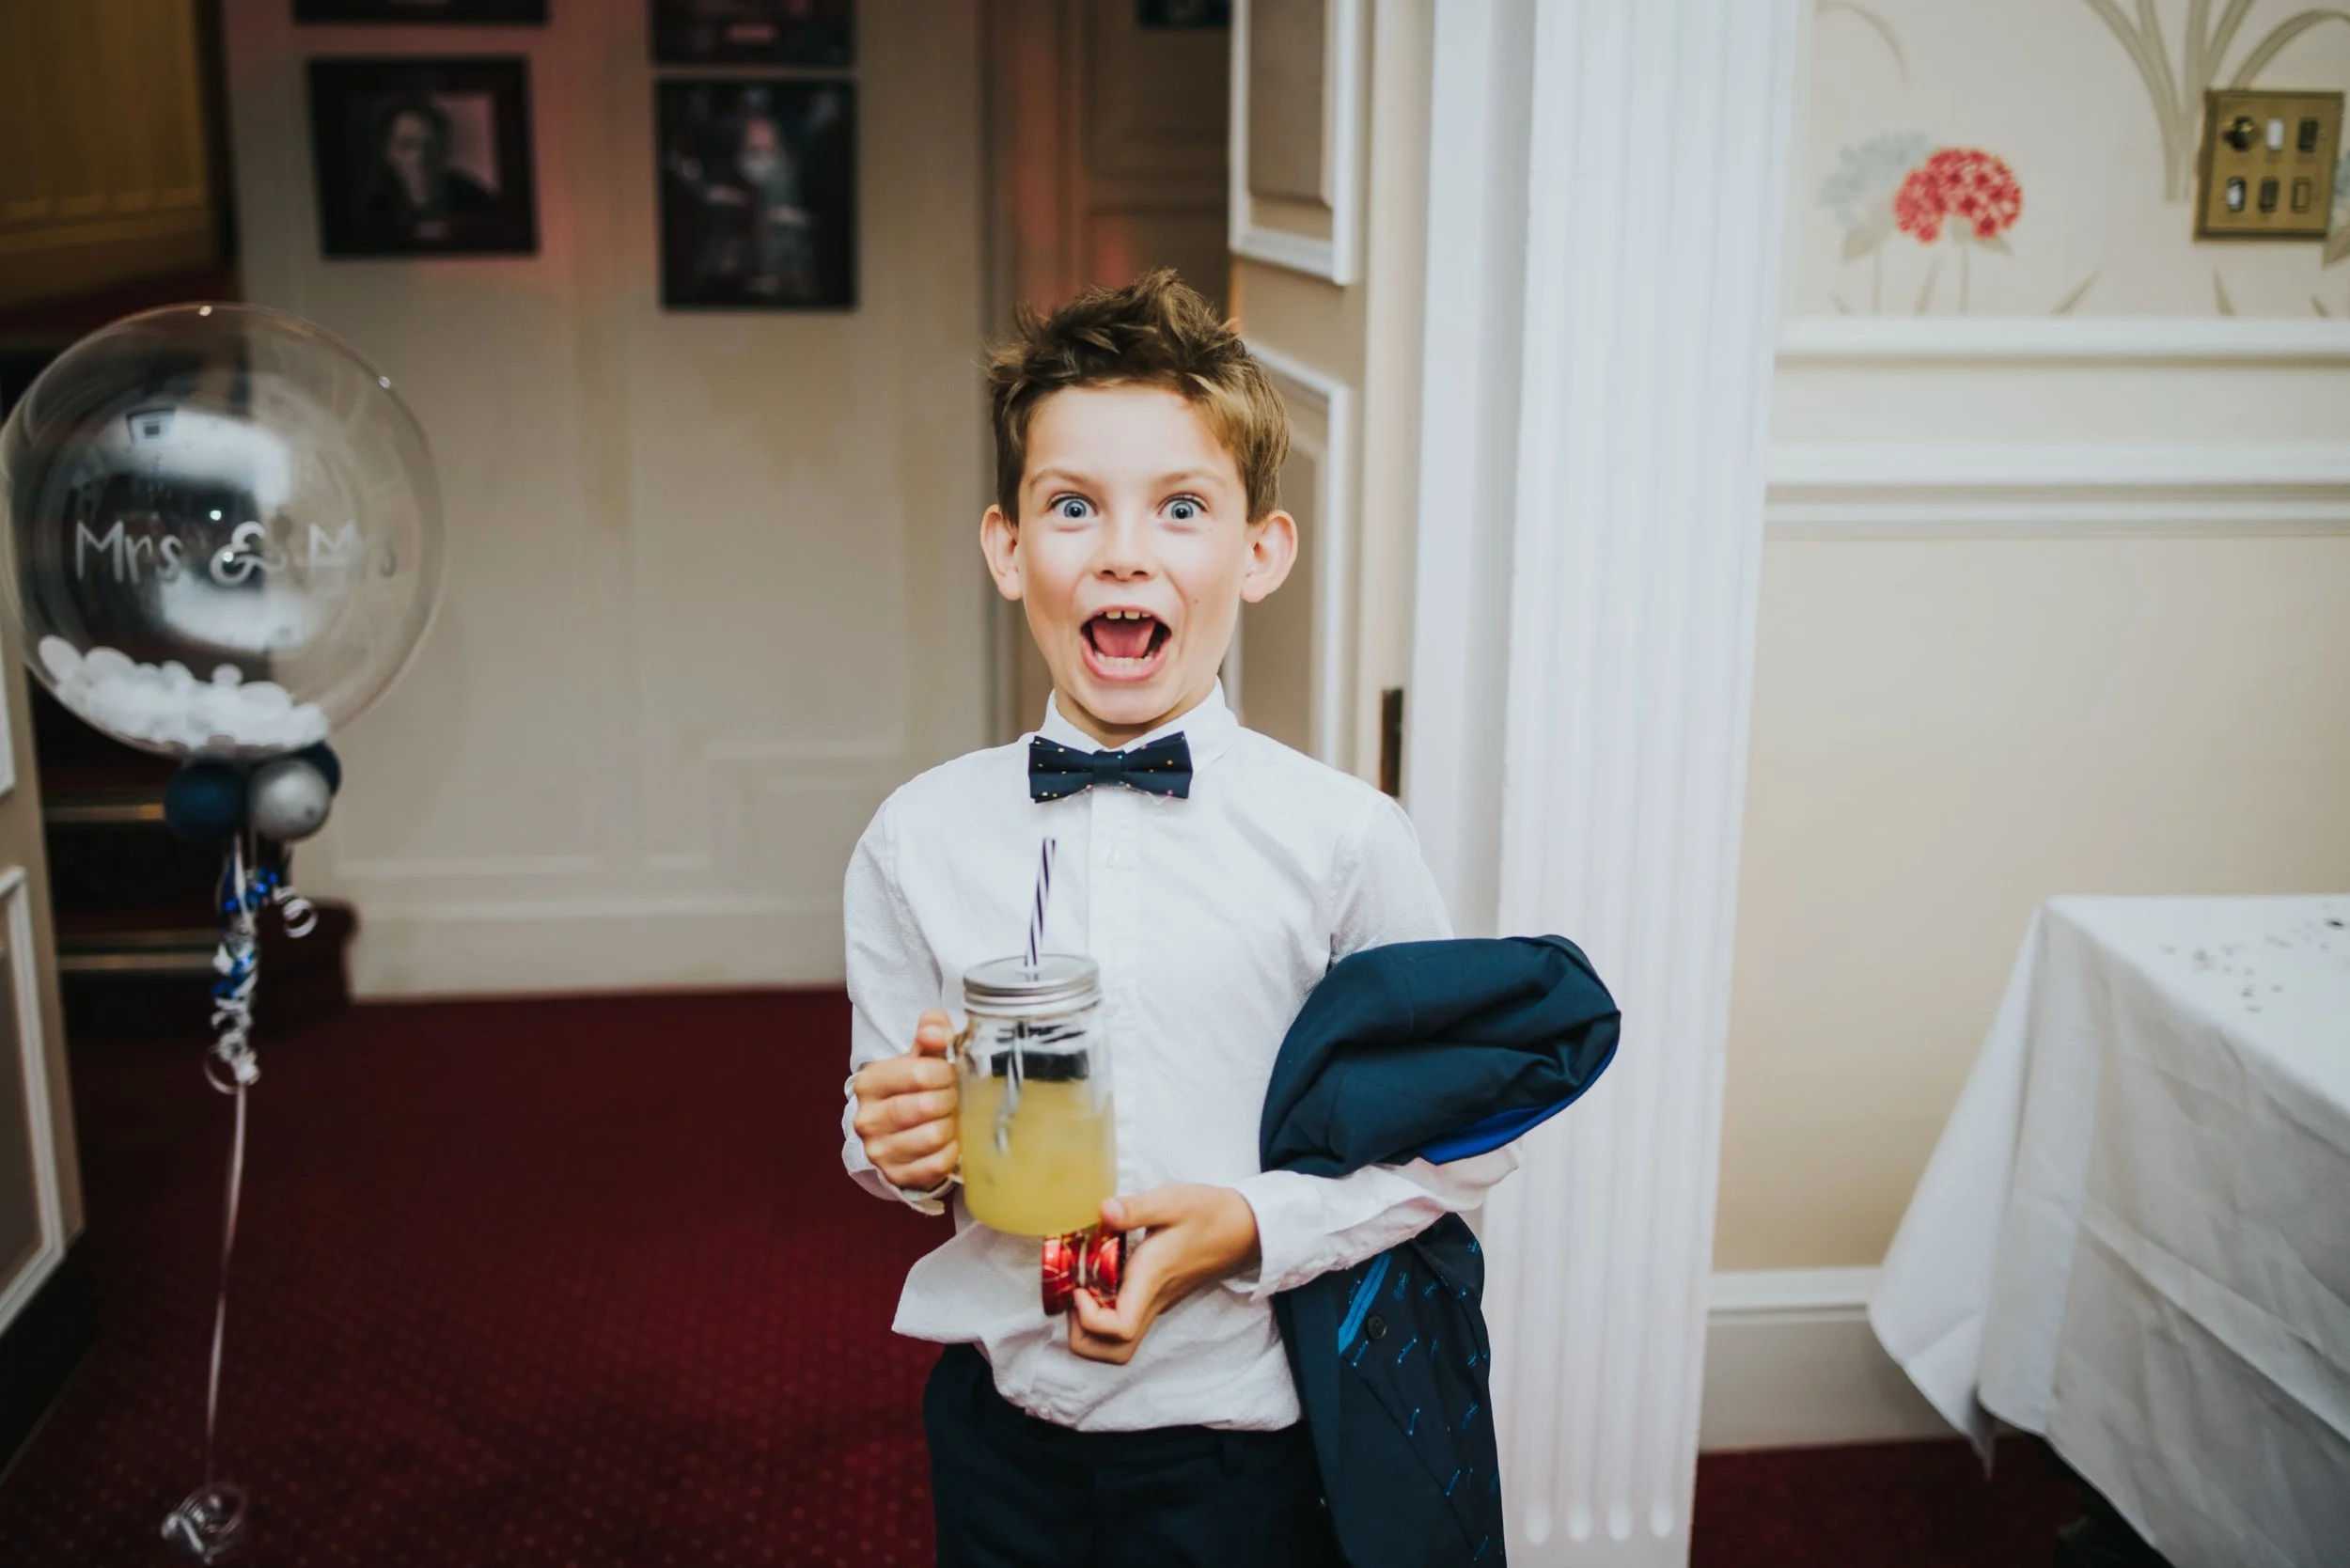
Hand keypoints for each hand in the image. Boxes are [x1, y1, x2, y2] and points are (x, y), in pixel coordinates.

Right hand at [851, 1010, 957, 1191]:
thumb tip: (934, 1029)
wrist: (898, 1130)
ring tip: (951, 1118)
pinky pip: (935, 1165)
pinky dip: (951, 1153)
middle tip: (955, 1097)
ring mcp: (878, 1151)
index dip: (945, 1073)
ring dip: (951, 1126)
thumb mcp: (920, 1057)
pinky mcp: (895, 1175)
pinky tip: (950, 1142)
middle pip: (925, 1107)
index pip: (918, 1073)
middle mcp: (867, 1119)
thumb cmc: (914, 1088)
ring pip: (932, 1137)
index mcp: (869, 1083)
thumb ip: (932, 1033)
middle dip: (950, 1100)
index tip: (951, 1074)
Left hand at [1068, 1184, 1260, 1363]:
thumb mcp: (1172, 1201)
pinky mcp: (1158, 1299)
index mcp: (1152, 1281)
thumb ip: (1136, 1208)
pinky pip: (1126, 1325)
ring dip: (1092, 1332)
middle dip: (1083, 1337)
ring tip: (1083, 1293)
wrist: (1243, 1228)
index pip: (1120, 1330)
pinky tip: (1098, 1281)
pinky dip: (1103, 1317)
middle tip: (1074, 1297)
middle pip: (1115, 1352)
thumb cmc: (1207, 1213)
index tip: (1081, 1287)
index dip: (1090, 1319)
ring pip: (1120, 1346)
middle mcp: (1153, 1302)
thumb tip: (1104, 1211)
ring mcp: (1157, 1305)